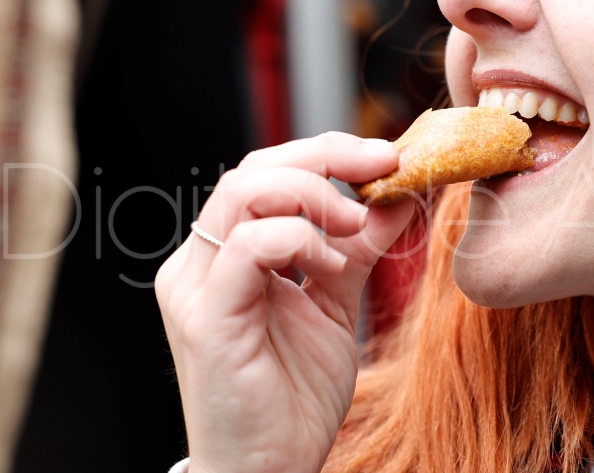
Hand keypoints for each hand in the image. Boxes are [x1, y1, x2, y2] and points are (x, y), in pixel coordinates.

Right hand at [155, 133, 414, 472]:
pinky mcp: (206, 318)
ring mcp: (196, 288)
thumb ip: (358, 249)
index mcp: (226, 254)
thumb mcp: (337, 304)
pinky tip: (330, 263)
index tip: (387, 156)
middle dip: (325, 158)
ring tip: (356, 225)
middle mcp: (200, 263)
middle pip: (252, 169)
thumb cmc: (295, 395)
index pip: (266, 171)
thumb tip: (397, 196)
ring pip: (243, 193)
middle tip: (383, 169)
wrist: (271, 471)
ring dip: (314, 195)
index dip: (327, 152)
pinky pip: (247, 247)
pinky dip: (298, 239)